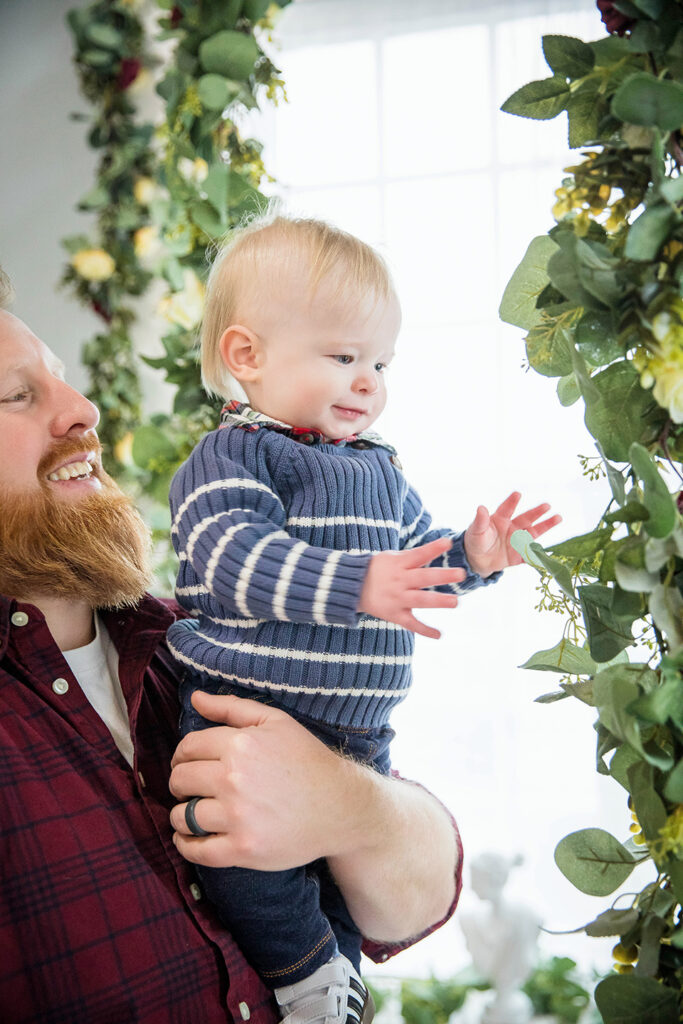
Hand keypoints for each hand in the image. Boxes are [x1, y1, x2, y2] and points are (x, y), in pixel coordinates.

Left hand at [169, 691, 355, 869]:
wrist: (341, 806)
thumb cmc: (307, 760)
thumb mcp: (275, 722)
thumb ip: (231, 707)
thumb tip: (195, 699)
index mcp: (239, 745)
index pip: (187, 748)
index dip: (182, 755)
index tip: (187, 763)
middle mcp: (233, 780)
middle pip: (180, 781)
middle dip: (180, 783)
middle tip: (190, 788)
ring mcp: (237, 817)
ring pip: (183, 815)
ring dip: (181, 814)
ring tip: (192, 812)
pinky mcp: (243, 849)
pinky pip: (197, 850)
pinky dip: (185, 844)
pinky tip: (189, 838)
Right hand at [358, 537, 466, 638]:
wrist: (352, 587)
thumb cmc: (378, 568)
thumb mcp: (391, 557)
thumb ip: (412, 556)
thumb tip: (437, 548)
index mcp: (399, 564)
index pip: (418, 554)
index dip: (433, 548)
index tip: (448, 542)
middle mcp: (399, 581)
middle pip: (423, 578)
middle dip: (443, 576)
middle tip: (461, 574)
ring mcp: (397, 599)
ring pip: (420, 600)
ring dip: (438, 601)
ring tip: (456, 602)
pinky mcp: (394, 614)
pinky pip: (411, 624)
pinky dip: (425, 630)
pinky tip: (439, 635)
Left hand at [464, 491, 560, 577]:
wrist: (478, 560)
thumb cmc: (476, 540)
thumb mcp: (476, 531)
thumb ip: (480, 521)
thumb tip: (481, 508)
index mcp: (501, 519)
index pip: (507, 509)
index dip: (512, 502)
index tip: (517, 494)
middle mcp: (513, 527)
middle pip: (526, 518)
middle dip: (537, 512)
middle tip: (547, 505)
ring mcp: (518, 541)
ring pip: (534, 532)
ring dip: (546, 525)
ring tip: (558, 517)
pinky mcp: (519, 556)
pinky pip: (530, 556)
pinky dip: (538, 556)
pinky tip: (546, 556)